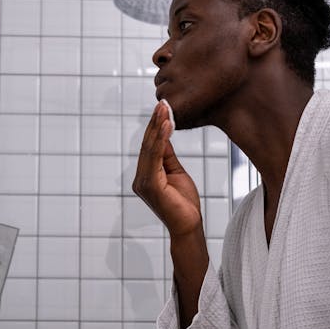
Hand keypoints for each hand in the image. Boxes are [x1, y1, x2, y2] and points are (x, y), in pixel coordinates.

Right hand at [132, 101, 202, 237]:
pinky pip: (155, 159)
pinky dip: (160, 141)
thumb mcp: (176, 173)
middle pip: (147, 145)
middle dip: (155, 123)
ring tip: (165, 110)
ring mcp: (143, 184)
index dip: (155, 127)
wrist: (189, 225)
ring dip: (158, 128)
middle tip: (162, 103)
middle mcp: (140, 179)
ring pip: (149, 149)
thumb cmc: (184, 203)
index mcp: (145, 176)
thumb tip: (164, 135)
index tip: (162, 108)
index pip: (149, 147)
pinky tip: (167, 126)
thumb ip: (167, 156)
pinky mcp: (151, 187)